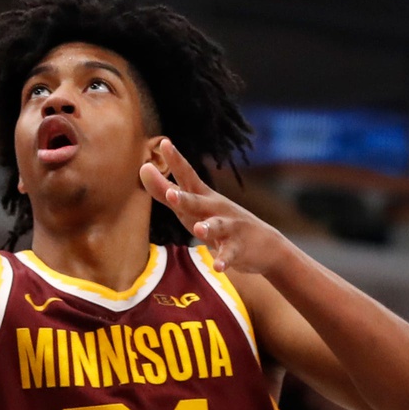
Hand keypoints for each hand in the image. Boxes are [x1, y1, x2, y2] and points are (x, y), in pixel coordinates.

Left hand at [140, 138, 286, 275]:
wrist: (265, 245)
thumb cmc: (218, 221)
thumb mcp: (191, 207)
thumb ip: (166, 190)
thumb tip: (143, 167)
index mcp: (203, 197)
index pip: (187, 176)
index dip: (176, 161)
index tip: (164, 142)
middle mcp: (216, 209)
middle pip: (198, 202)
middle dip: (185, 199)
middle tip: (172, 195)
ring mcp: (229, 228)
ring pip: (217, 227)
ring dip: (208, 228)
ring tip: (199, 230)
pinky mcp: (238, 248)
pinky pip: (229, 254)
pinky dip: (224, 260)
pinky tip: (218, 267)